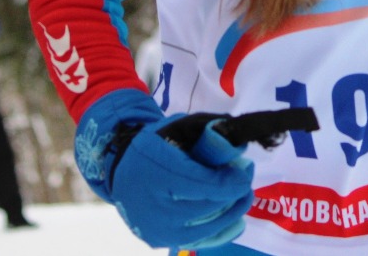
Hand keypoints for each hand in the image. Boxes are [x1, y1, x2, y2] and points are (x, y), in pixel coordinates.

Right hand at [75, 89, 253, 248]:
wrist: (121, 171)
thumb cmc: (155, 145)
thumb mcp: (178, 127)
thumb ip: (208, 132)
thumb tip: (239, 145)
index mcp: (159, 171)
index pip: (203, 184)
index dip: (230, 181)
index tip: (246, 172)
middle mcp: (156, 205)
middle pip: (209, 206)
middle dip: (234, 193)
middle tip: (245, 177)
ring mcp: (157, 228)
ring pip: (208, 227)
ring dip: (232, 212)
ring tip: (242, 196)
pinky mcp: (159, 240)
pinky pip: (199, 239)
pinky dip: (220, 230)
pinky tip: (234, 218)